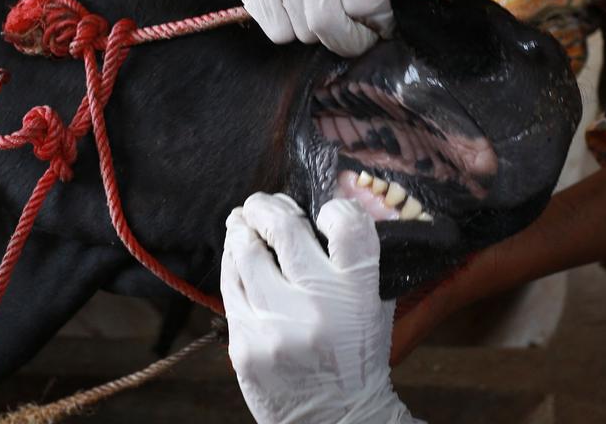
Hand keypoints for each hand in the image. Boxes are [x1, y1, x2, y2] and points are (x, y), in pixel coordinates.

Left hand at [222, 193, 420, 423]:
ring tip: (244, 224)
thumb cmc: (356, 357)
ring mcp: (276, 325)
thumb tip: (331, 205)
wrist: (336, 420)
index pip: (348, 225)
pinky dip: (234, 265)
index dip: (334, 208)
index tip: (324, 212)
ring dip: (242, 230)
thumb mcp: (374, 307)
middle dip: (267, 205)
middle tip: (263, 204)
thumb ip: (359, 261)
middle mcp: (316, 306)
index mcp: (357, 294)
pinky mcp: (245, 344)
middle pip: (282, 227)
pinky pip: (230, 286)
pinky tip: (239, 258)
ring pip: (244, 251)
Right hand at [241, 0, 459, 56]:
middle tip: (361, 24)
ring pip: (295, 29)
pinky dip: (292, 29)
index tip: (386, 15)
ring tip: (337, 10)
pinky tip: (310, 7)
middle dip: (349, 37)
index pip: (361, 4)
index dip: (379, 23)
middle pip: (322, 20)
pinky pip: (269, 24)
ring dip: (321, 34)